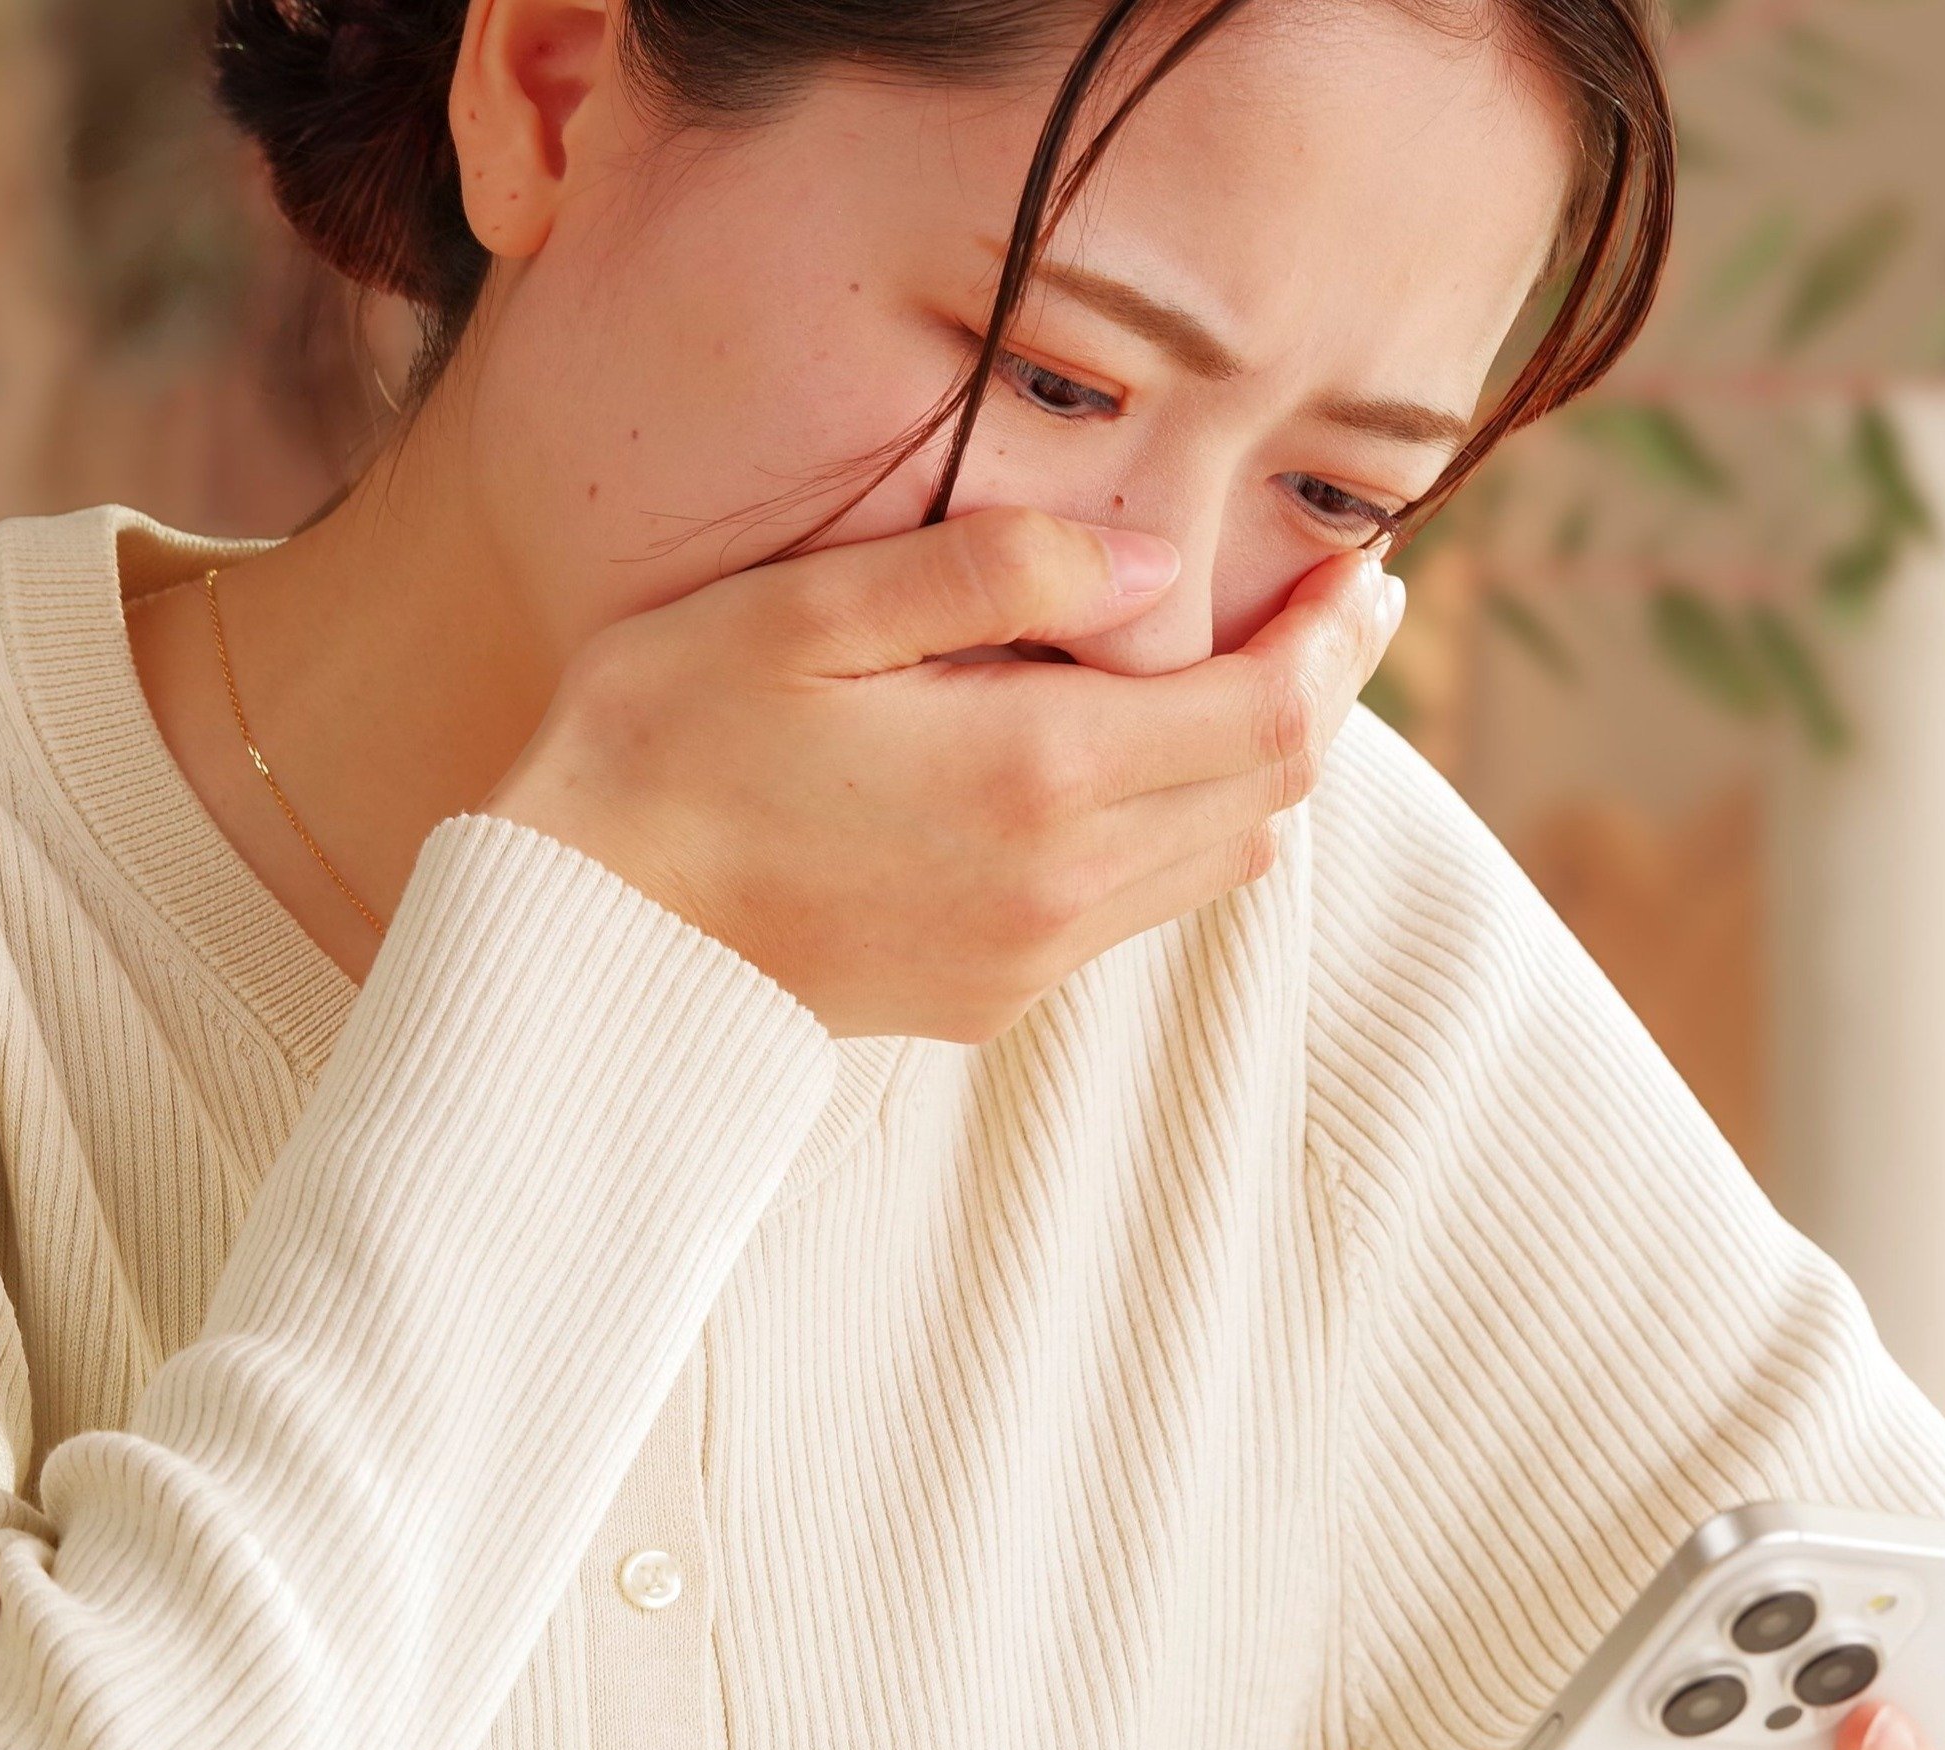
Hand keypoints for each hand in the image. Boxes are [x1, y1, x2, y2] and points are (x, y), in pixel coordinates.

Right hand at [479, 507, 1397, 1041]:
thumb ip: (994, 572)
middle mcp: (1062, 886)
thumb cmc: (665, 746)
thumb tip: (1154, 560)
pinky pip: (1139, 907)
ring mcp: (1031, 954)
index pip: (1271, 716)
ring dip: (1259, 767)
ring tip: (1255, 668)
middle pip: (1272, 793)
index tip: (1362, 567)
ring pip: (1219, 860)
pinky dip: (1182, 828)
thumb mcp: (806, 610)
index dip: (1336, 639)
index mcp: (1037, 776)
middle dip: (1321, 691)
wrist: (583, 939)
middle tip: (1338, 601)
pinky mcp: (992, 995)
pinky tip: (1139, 758)